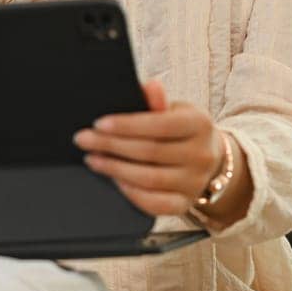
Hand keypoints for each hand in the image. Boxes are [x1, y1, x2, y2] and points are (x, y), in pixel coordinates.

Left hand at [73, 80, 224, 217]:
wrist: (207, 158)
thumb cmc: (182, 129)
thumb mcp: (175, 109)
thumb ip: (157, 101)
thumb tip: (149, 87)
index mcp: (199, 124)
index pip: (160, 125)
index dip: (127, 125)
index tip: (98, 123)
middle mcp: (201, 155)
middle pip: (150, 152)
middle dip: (111, 145)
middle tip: (84, 140)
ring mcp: (195, 182)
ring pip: (149, 179)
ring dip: (115, 169)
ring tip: (93, 159)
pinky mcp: (184, 204)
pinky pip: (155, 204)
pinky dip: (131, 193)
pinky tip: (115, 180)